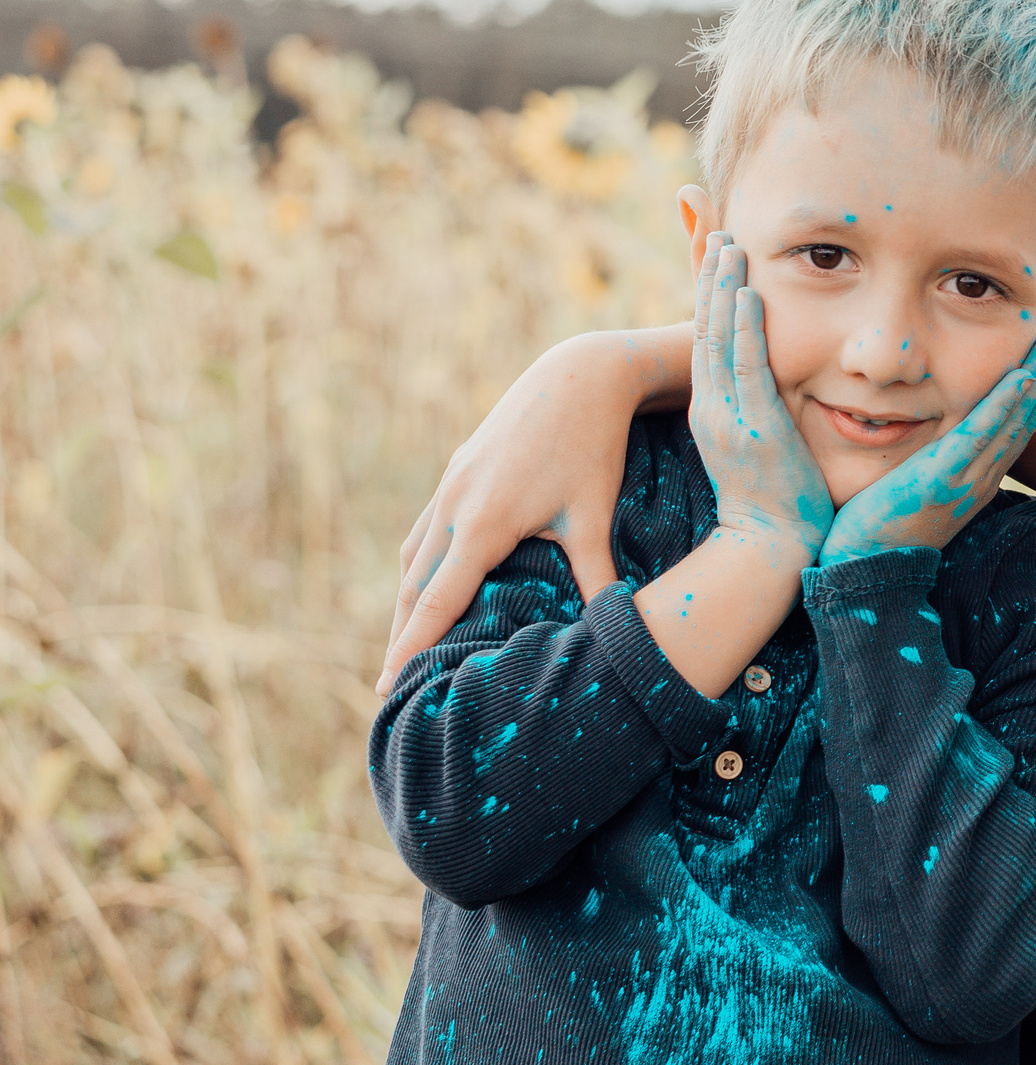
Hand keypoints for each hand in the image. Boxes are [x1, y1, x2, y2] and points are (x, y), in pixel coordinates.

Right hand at [379, 326, 683, 693]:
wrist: (578, 376)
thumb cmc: (593, 448)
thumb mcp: (595, 517)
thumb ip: (598, 578)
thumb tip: (619, 632)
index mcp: (481, 524)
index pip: (435, 602)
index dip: (410, 647)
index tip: (388, 689)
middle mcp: (453, 506)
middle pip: (412, 587)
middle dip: (399, 636)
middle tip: (388, 688)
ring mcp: (450, 486)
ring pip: (413, 556)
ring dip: (405, 603)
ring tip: (402, 647)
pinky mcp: (457, 472)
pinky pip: (425, 530)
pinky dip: (419, 566)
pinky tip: (425, 586)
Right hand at [691, 234, 833, 561]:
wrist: (770, 549)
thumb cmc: (774, 503)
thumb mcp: (758, 446)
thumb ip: (760, 410)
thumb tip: (775, 384)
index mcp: (711, 411)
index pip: (705, 340)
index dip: (708, 295)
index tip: (714, 253)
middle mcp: (712, 408)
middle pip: (704, 329)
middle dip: (708, 277)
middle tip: (715, 229)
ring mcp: (728, 416)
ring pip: (719, 339)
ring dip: (723, 288)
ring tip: (728, 243)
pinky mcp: (754, 426)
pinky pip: (748, 366)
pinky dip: (746, 326)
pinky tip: (749, 292)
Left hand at [819, 328, 1035, 564]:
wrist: (864, 571)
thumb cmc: (884, 530)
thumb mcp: (922, 491)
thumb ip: (938, 464)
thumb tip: (940, 439)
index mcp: (979, 480)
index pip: (1017, 426)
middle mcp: (982, 478)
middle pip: (1025, 418)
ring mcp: (966, 480)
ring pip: (1011, 421)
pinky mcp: (941, 480)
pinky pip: (979, 436)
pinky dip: (1002, 405)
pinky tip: (1018, 377)